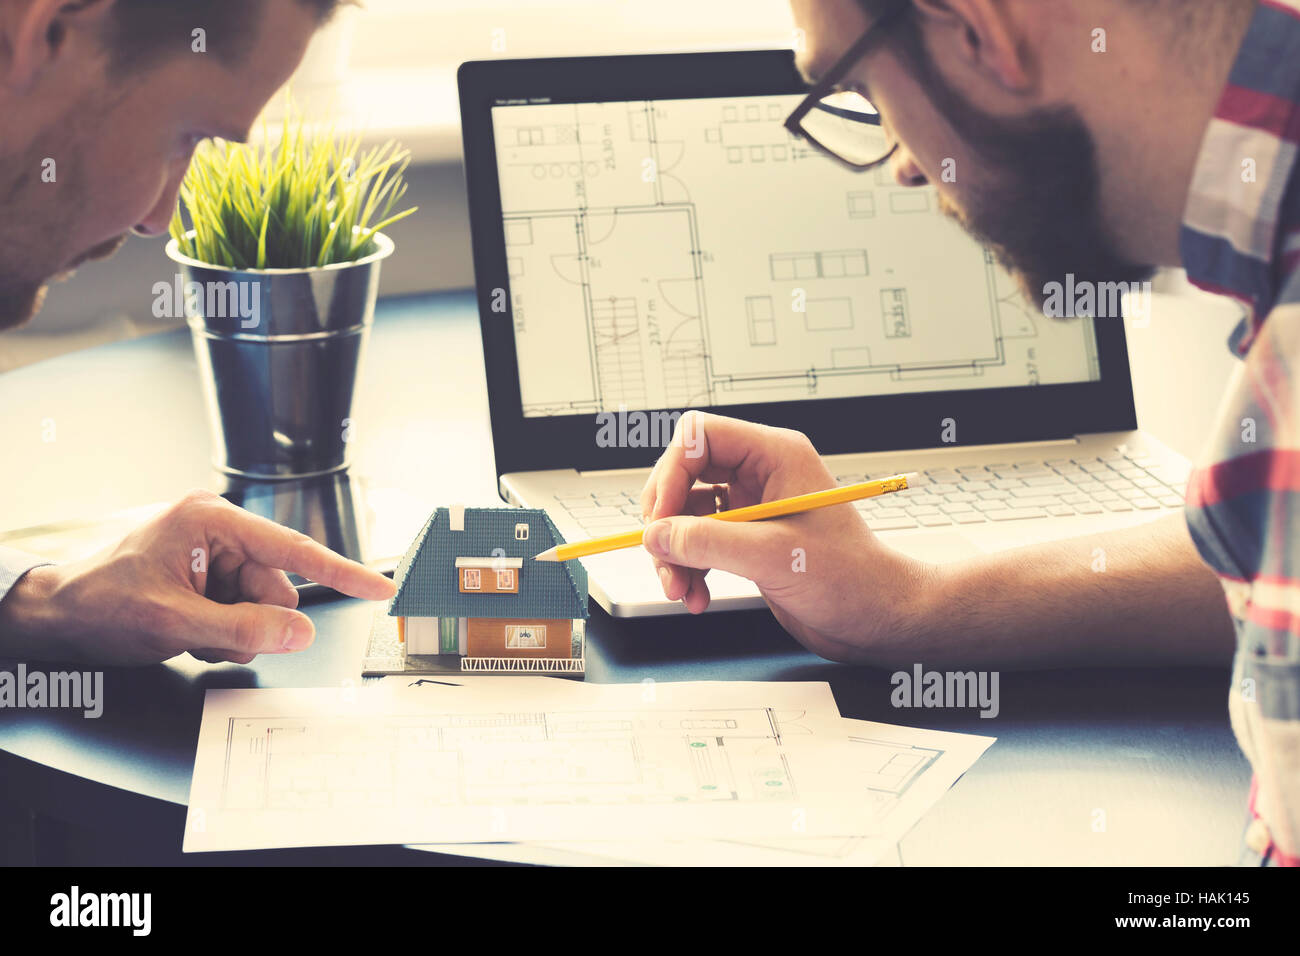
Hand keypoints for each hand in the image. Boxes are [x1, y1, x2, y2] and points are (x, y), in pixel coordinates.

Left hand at [0, 490, 395, 665]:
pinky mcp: (207, 578)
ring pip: (262, 606)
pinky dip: (224, 633)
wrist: (55, 620)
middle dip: (253, 621)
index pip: (292, 549)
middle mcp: (217, 531)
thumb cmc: (99, 603)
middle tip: (210, 636)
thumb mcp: (175, 622)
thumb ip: (245, 627)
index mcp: (211, 521)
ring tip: (191, 635)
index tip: (380, 586)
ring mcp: (212, 556)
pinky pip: (243, 614)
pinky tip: (190, 633)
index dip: (342, 571)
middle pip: (276, 587)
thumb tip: (301, 630)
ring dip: (236, 632)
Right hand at [639, 412, 936, 661]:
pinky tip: (697, 596)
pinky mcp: (748, 538)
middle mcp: (761, 474)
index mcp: (775, 455)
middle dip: (667, 520)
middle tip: (663, 558)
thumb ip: (708, 542)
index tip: (662, 518)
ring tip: (681, 590)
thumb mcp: (773, 556)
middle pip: (684, 474)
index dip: (672, 472)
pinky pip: (699, 541)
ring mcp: (753, 506)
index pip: (700, 437)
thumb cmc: (850, 578)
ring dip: (675, 552)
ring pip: (686, 513)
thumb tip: (656, 536)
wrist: (877, 618)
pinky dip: (690, 567)